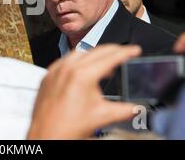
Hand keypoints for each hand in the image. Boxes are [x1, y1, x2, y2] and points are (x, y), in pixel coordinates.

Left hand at [27, 44, 141, 139]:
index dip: (125, 52)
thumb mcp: (103, 116)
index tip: (134, 50)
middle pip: (95, 51)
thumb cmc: (68, 127)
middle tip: (123, 53)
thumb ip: (125, 110)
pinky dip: (76, 61)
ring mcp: (56, 71)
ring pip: (78, 54)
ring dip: (93, 55)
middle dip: (112, 51)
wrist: (47, 135)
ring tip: (104, 64)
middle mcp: (67, 68)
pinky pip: (64, 61)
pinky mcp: (48, 76)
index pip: (110, 57)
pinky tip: (82, 71)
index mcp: (83, 75)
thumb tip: (138, 108)